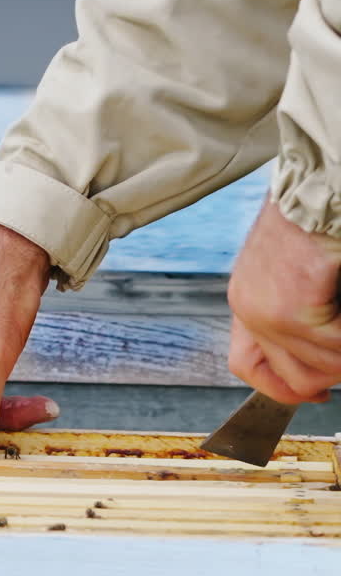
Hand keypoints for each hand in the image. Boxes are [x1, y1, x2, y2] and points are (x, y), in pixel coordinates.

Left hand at [227, 197, 340, 403]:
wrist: (317, 183)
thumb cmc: (311, 220)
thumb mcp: (289, 273)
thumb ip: (296, 315)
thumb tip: (324, 363)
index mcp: (244, 300)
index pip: (246, 366)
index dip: (284, 388)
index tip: (319, 392)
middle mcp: (248, 310)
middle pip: (294, 378)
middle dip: (334, 373)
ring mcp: (269, 312)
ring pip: (324, 367)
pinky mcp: (296, 307)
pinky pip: (338, 345)